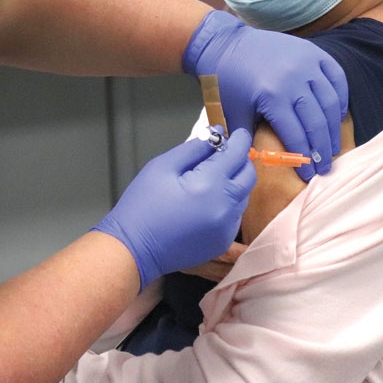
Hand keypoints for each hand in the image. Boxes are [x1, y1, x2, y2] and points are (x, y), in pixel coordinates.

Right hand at [92, 129, 254, 290]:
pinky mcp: (222, 241)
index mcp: (209, 185)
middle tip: (223, 153)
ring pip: (243, 195)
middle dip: (240, 159)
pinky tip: (206, 201)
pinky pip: (235, 215)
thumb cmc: (142, 207)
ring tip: (210, 178)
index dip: (240, 139)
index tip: (237, 133)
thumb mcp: (162, 166)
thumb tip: (215, 134)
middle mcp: (225, 207)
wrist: (134, 249)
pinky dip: (228, 202)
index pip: (237, 154)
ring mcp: (226, 228)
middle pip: (248, 175)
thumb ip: (193, 148)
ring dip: (234, 181)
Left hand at [183, 10, 348, 180]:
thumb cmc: (227, 81)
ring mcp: (307, 63)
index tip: (309, 176)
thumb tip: (259, 166)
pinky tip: (337, 115)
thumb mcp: (233, 112)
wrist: (226, 44)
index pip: (296, 135)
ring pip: (330, 102)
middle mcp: (294, 79)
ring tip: (333, 147)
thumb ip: (248, 139)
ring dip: (334, 128)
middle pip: (317, 122)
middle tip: (326, 168)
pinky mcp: (314, 52)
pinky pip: (337, 77)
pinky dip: (340, 97)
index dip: (304, 158)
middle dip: (323, 149)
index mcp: (273, 96)